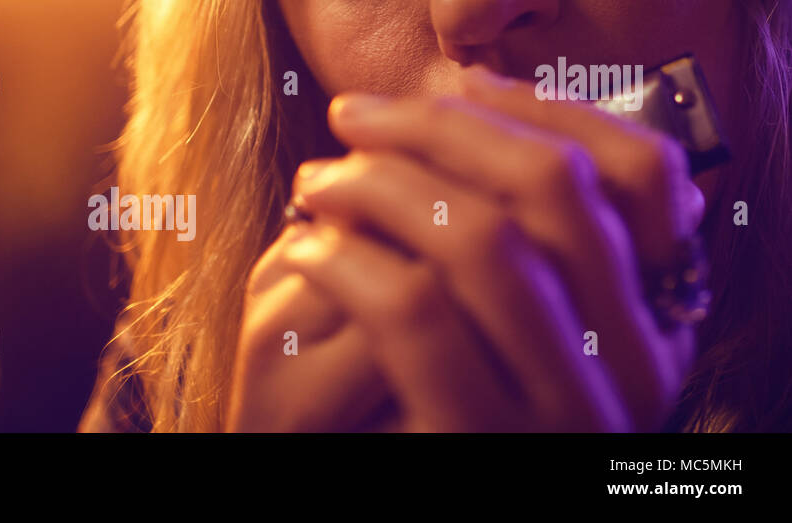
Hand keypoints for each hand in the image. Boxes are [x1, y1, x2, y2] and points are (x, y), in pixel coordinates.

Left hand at [226, 68, 700, 431]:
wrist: (392, 494)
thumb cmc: (433, 405)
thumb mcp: (501, 320)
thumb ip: (512, 235)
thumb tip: (471, 99)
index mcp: (655, 325)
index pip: (638, 174)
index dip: (535, 111)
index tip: (445, 86)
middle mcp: (634, 370)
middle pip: (554, 189)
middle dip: (440, 130)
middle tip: (351, 120)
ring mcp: (565, 416)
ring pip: (482, 239)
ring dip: (381, 184)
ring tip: (318, 183)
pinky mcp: (478, 443)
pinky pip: (413, 311)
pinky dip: (348, 255)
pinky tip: (307, 248)